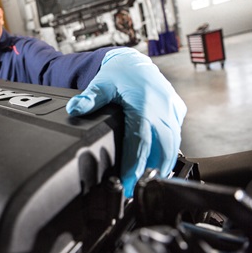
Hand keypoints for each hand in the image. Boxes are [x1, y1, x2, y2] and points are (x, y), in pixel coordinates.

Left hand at [66, 48, 186, 196]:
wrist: (135, 61)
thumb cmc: (119, 73)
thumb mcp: (101, 84)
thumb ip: (89, 99)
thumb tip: (74, 109)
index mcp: (144, 106)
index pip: (140, 142)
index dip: (135, 165)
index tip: (127, 183)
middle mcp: (162, 111)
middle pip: (163, 150)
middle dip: (152, 172)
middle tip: (136, 190)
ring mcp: (172, 112)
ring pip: (173, 146)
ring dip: (162, 166)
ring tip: (147, 183)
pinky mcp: (177, 112)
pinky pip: (176, 137)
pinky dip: (168, 153)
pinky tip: (158, 166)